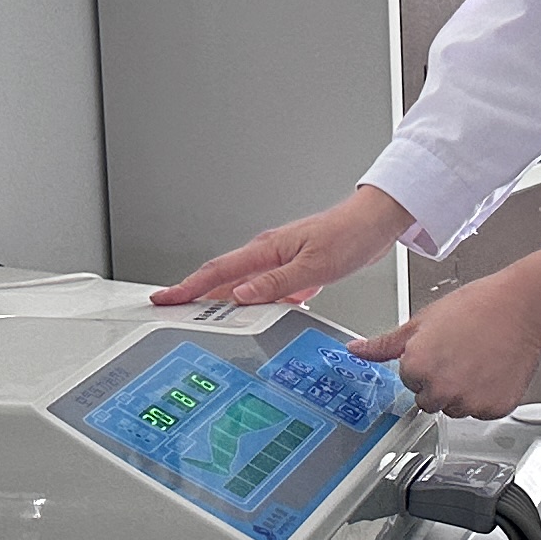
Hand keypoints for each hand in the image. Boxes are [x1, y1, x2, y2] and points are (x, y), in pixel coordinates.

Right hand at [153, 187, 413, 309]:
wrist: (375, 223)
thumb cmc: (349, 236)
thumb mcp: (314, 267)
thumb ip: (276, 283)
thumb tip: (241, 296)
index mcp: (267, 249)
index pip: (218, 271)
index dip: (188, 287)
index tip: (165, 298)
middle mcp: (268, 253)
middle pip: (221, 276)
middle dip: (193, 292)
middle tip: (169, 308)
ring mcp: (279, 259)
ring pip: (241, 283)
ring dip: (220, 299)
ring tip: (201, 316)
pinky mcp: (293, 267)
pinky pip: (263, 287)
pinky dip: (251, 301)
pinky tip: (252, 313)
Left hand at [353, 250, 540, 417]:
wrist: (522, 307)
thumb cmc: (477, 306)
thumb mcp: (422, 320)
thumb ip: (386, 344)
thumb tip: (356, 350)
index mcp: (417, 367)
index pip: (410, 381)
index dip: (426, 363)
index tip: (442, 347)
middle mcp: (441, 389)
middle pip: (430, 400)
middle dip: (442, 382)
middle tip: (461, 354)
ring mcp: (468, 402)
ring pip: (456, 408)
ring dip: (463, 392)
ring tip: (479, 360)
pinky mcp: (494, 409)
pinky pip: (482, 412)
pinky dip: (487, 397)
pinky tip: (493, 371)